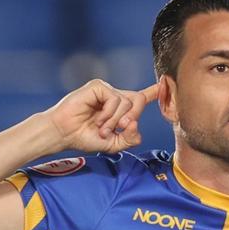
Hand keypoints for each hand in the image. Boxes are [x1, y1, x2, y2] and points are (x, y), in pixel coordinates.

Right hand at [42, 79, 162, 153]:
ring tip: (102, 129)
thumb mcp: (113, 144)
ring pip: (127, 102)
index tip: (164, 84)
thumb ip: (129, 138)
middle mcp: (114, 97)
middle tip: (121, 128)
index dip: (153, 92)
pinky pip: (115, 99)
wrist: (64, 134)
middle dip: (133, 117)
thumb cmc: (84, 137)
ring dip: (116, 121)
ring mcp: (106, 90)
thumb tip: (136, 125)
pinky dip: (109, 113)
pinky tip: (98, 119)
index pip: (140, 98)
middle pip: (138, 100)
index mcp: (119, 109)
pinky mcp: (98, 87)